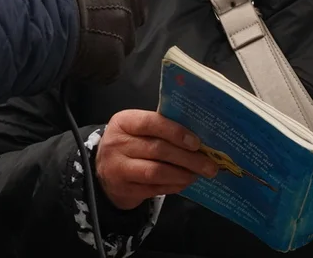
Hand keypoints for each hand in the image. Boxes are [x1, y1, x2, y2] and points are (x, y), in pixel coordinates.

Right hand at [43, 0, 153, 82]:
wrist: (37, 8)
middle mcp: (136, 5)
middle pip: (131, 15)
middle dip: (112, 18)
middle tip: (86, 18)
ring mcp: (127, 36)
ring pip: (120, 43)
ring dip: (102, 42)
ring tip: (74, 37)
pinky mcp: (113, 63)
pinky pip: (106, 67)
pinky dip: (92, 66)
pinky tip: (71, 54)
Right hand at [96, 109, 217, 210]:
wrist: (102, 170)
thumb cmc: (129, 144)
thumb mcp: (137, 130)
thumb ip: (161, 129)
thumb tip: (198, 139)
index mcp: (124, 122)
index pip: (151, 123)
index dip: (176, 132)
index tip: (197, 143)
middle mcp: (117, 144)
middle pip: (158, 149)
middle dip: (188, 158)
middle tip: (209, 165)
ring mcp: (118, 168)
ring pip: (156, 172)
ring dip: (181, 174)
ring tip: (198, 174)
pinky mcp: (123, 189)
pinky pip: (153, 189)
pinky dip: (173, 186)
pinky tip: (184, 182)